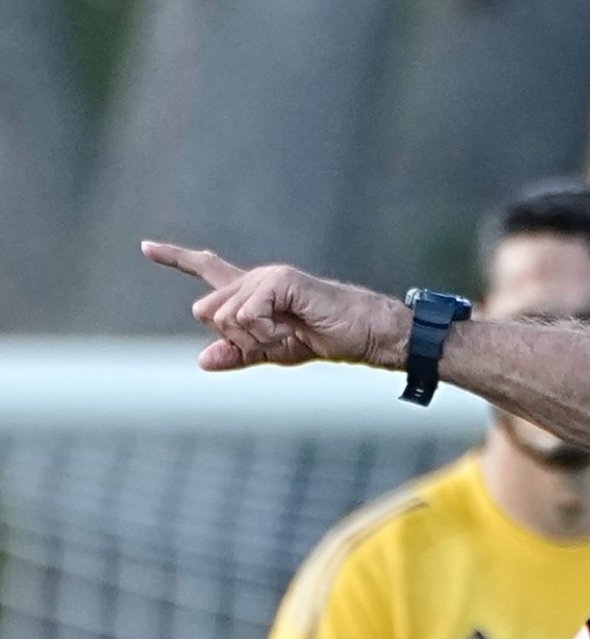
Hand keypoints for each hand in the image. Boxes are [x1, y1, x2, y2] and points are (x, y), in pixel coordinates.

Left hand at [141, 242, 409, 371]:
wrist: (363, 332)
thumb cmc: (327, 337)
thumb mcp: (275, 352)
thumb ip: (238, 354)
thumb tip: (201, 360)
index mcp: (253, 292)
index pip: (208, 269)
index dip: (176, 258)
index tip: (146, 246)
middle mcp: (255, 279)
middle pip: (207, 310)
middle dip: (234, 338)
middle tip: (274, 339)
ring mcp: (268, 277)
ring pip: (225, 316)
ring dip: (255, 339)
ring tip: (289, 333)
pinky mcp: (281, 281)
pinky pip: (248, 315)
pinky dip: (266, 333)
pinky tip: (290, 329)